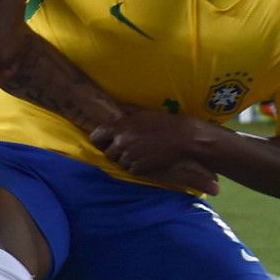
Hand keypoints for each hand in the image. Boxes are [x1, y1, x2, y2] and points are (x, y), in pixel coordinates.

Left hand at [90, 108, 220, 194]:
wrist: (183, 138)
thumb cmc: (164, 122)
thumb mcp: (142, 113)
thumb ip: (125, 113)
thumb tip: (115, 110)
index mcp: (119, 127)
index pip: (96, 137)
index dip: (100, 140)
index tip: (105, 141)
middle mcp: (121, 143)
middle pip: (108, 153)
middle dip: (115, 151)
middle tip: (128, 147)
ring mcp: (129, 157)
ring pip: (119, 162)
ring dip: (126, 159)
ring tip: (140, 152)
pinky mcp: (138, 169)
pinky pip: (130, 170)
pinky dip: (136, 166)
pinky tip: (147, 159)